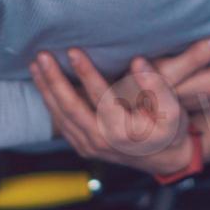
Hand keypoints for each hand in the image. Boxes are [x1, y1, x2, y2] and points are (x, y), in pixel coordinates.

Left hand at [29, 48, 192, 175]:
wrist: (162, 158)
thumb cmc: (168, 130)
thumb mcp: (173, 110)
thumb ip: (156, 86)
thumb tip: (137, 62)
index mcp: (123, 131)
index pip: (99, 97)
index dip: (86, 73)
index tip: (73, 51)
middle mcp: (101, 141)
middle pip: (70, 108)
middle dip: (54, 79)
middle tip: (42, 55)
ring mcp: (88, 145)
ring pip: (60, 116)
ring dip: (46, 89)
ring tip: (35, 64)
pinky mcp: (82, 145)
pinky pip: (61, 122)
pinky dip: (49, 101)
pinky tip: (43, 83)